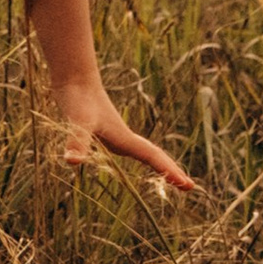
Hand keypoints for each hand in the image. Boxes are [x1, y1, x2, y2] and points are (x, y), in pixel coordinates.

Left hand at [53, 81, 196, 194]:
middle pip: (155, 155)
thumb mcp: (77, 122)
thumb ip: (77, 141)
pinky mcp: (107, 131)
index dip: (169, 172)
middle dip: (171, 170)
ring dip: (161, 164)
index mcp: (124, 138)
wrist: (74, 76)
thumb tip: (72, 162)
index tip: (189, 186)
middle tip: (190, 186)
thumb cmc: (77, 98)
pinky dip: (142, 156)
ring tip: (174, 176)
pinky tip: (138, 156)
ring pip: (146, 151)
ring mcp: (117, 134)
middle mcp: (124, 137)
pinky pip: (132, 148)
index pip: (152, 157)